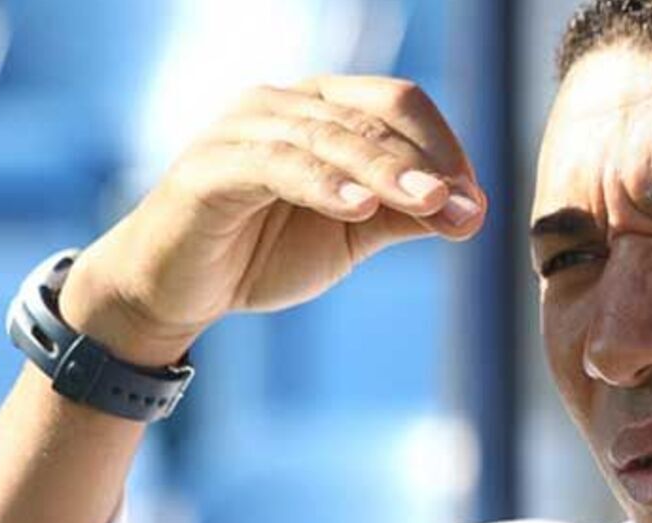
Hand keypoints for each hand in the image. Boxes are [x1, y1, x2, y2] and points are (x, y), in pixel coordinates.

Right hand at [58, 76, 485, 365]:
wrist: (178, 290)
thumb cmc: (266, 250)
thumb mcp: (353, 233)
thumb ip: (406, 216)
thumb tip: (474, 210)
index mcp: (323, 109)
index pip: (397, 103)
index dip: (443, 146)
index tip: (471, 201)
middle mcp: (285, 104)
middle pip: (370, 116)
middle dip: (424, 163)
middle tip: (463, 206)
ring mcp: (244, 128)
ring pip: (329, 136)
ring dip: (385, 171)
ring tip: (428, 202)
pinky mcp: (212, 166)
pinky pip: (277, 164)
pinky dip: (323, 183)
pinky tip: (359, 206)